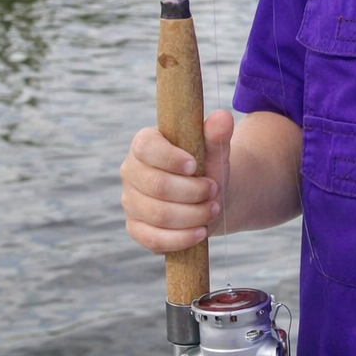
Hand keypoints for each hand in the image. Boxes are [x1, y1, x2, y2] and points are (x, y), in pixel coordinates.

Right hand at [120, 108, 234, 253]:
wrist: (208, 196)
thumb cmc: (206, 168)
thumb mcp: (214, 151)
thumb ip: (216, 135)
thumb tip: (223, 116)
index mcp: (144, 145)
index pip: (146, 148)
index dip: (170, 158)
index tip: (194, 166)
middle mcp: (131, 172)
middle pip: (156, 186)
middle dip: (191, 191)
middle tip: (214, 190)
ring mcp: (131, 202)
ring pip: (158, 214)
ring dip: (192, 215)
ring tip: (214, 209)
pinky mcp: (136, 228)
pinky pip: (152, 239)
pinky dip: (180, 238)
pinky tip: (201, 233)